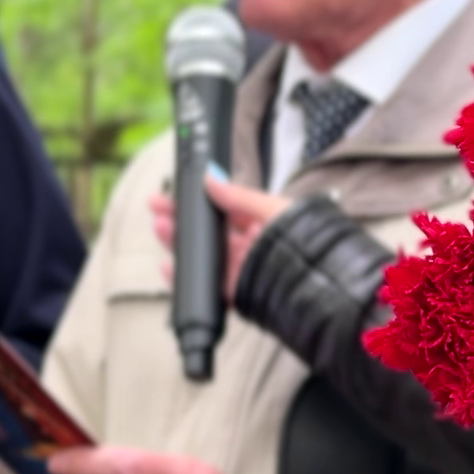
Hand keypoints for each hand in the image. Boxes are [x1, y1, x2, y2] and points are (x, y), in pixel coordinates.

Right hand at [149, 178, 291, 297]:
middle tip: (160, 212)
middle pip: (208, 234)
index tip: (175, 196)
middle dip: (182, 222)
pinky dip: (186, 276)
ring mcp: (242, 270)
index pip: (222, 210)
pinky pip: (206, 285)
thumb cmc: (305, 243)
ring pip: (203, 257)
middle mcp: (251, 247)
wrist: (314, 284)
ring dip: (179, 244)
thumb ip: (239, 196)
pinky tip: (170, 267)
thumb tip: (212, 179)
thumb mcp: (272, 209)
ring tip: (161, 229)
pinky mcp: (236, 294)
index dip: (198, 202)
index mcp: (262, 223)